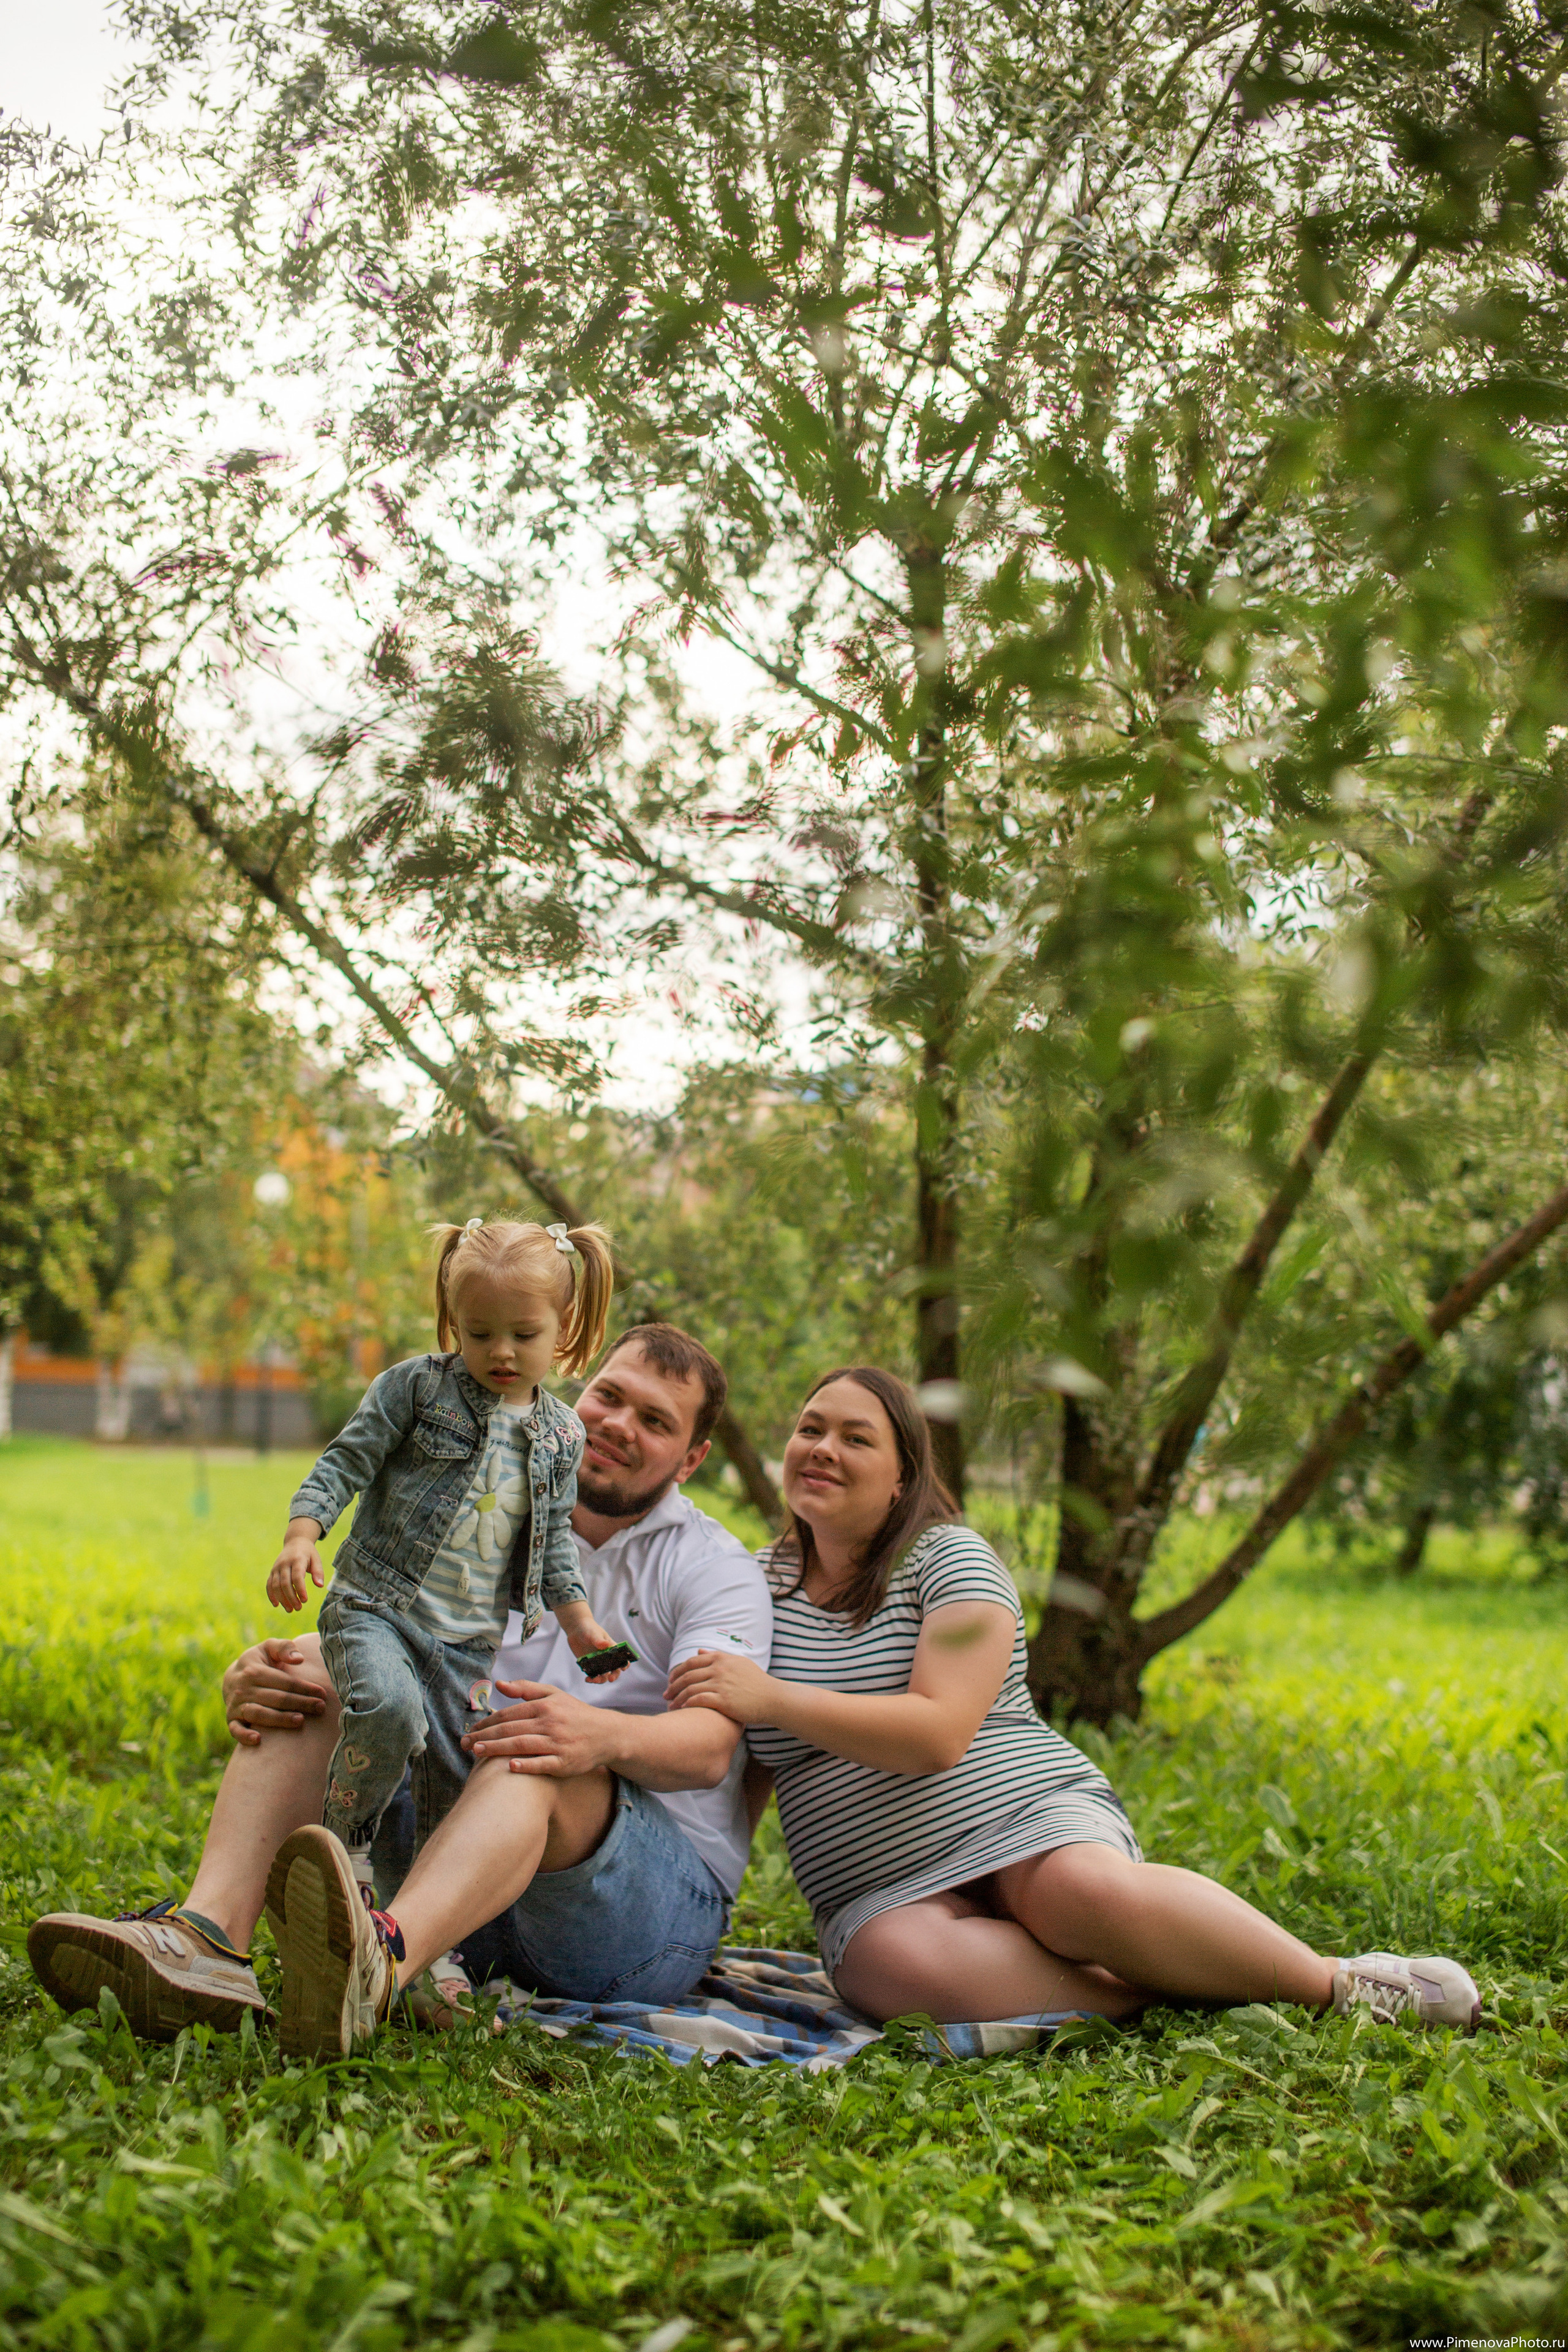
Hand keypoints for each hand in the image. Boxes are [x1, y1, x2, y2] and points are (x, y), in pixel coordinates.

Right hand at [223, 1639, 332, 1746]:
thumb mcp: (269, 1647)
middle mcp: (244, 1688)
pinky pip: (235, 1730)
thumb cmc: (259, 1662)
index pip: (284, 1682)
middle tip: (320, 1708)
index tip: (322, 1694)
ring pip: (259, 1714)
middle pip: (276, 1699)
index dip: (305, 1688)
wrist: (231, 1677)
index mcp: (254, 1670)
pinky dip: (244, 1736)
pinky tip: (259, 1740)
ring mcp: (236, 1705)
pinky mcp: (231, 1719)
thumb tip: (299, 1659)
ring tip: (300, 1721)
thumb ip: (284, 1648)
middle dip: (300, 1703)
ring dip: (280, 1719)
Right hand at [267, 1523, 324, 1611]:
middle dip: (291, 1598)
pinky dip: (271, 1595)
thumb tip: (320, 1585)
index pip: (297, 1576)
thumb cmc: (308, 1553)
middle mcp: (284, 1563)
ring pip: (275, 1586)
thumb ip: (319, 1572)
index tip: (305, 1600)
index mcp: (297, 1559)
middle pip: (285, 1583)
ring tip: (290, 1610)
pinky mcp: (272, 1571)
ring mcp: (276, 1567)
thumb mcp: (316, 1559)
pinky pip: (269, 1584)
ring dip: (282, 1599)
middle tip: (298, 1608)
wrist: (295, 1542)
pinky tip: (276, 1605)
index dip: (300, 1589)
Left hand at [461, 1676, 614, 1776]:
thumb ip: (526, 1688)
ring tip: (476, 1752)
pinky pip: (542, 1764)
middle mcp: (550, 1723)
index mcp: (544, 1706)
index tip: (470, 1730)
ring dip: (497, 1749)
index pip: (508, 1714)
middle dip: (484, 1736)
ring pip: (522, 1745)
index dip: (487, 1722)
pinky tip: (509, 1767)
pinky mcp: (565, 1762)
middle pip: (510, 1730)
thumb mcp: (553, 1695)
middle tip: (464, 1744)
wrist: (606, 1734)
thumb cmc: (575, 1714)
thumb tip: (499, 1684)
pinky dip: (526, 1765)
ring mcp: (557, 1743)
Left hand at [554, 1603, 625, 1681]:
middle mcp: (607, 1657)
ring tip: (594, 1680)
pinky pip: (592, 1674)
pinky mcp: (589, 1665)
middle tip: (610, 1679)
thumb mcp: (594, 1633)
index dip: (625, 1664)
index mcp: (612, 1649)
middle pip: (614, 1670)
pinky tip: (587, 1679)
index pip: (622, 1658)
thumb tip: (606, 1645)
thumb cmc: (589, 1629)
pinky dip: (591, 1678)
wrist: (576, 1629)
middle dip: (614, 1675)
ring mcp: (598, 1662)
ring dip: (601, 1680)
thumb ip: (599, 1640)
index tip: (622, 1668)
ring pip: (603, 1675)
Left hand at [664, 1650, 775, 1727]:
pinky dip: (688, 1704)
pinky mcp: (724, 1700)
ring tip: (670, 1706)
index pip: (691, 1662)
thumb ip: (717, 1656)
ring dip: (677, 1698)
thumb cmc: (756, 1681)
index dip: (677, 1672)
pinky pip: (699, 1700)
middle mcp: (719, 1669)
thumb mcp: (738, 1663)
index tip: (670, 1680)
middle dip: (673, 1686)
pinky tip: (682, 1711)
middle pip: (687, 1676)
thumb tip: (698, 1651)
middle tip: (665, 1695)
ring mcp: (721, 1684)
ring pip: (690, 1689)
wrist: (772, 1698)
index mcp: (721, 1658)